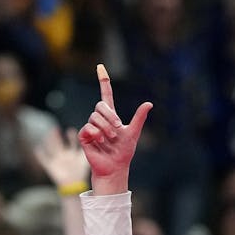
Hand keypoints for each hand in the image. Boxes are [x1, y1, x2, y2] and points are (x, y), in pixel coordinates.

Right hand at [33, 126, 89, 187]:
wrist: (74, 187)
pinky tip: (37, 149)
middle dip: (57, 136)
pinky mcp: (51, 167)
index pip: (72, 143)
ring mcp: (57, 160)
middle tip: (55, 128)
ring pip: (51, 149)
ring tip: (47, 135)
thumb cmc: (80, 174)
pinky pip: (44, 160)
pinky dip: (40, 155)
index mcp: (73, 154)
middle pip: (59, 143)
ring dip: (49, 142)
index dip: (71, 137)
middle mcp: (64, 155)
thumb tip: (92, 143)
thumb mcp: (84, 162)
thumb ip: (86, 153)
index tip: (72, 130)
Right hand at [78, 64, 151, 191]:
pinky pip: (88, 127)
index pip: (106, 95)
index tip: (100, 67)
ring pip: (94, 116)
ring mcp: (91, 127)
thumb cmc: (124, 152)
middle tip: (118, 130)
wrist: (115, 167)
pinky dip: (96, 134)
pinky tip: (101, 142)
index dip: (104, 81)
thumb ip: (139, 118)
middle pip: (100, 106)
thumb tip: (149, 103)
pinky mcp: (84, 136)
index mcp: (111, 117)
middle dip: (110, 116)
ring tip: (110, 140)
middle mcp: (100, 120)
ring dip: (105, 128)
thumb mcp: (133, 133)